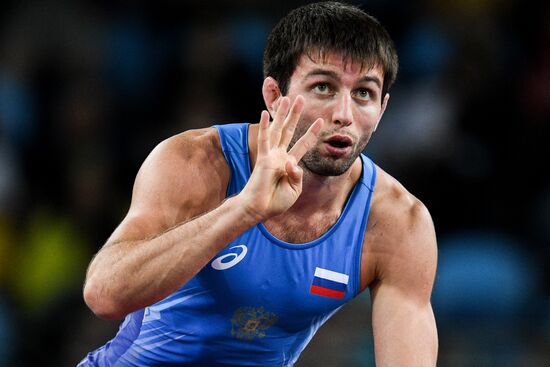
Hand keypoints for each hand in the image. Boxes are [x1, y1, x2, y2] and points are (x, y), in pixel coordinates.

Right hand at [240, 95, 321, 220]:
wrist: (260, 209)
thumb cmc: (276, 202)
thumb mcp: (295, 189)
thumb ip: (297, 175)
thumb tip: (292, 163)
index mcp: (289, 163)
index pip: (303, 144)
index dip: (312, 132)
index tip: (321, 120)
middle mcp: (280, 155)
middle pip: (290, 130)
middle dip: (296, 114)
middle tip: (300, 97)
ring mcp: (271, 155)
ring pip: (278, 130)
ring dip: (281, 114)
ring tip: (286, 98)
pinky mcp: (263, 159)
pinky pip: (264, 140)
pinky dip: (263, 127)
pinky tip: (263, 113)